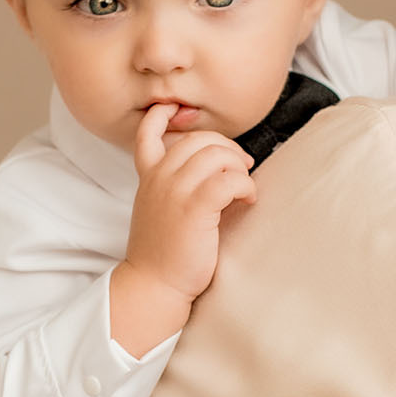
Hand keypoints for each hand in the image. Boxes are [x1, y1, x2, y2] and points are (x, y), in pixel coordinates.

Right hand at [111, 102, 257, 354]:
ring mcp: (175, 190)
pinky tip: (248, 200)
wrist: (154, 284)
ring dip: (239, 167)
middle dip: (228, 148)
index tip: (179, 111)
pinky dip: (245, 185)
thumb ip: (178, 184)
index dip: (162, 115)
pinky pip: (230, 179)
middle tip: (242, 167)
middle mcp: (159, 177)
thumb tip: (218, 167)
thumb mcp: (161, 210)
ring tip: (245, 188)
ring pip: (217, 155)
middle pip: (200, 139)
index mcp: (148, 176)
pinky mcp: (195, 207)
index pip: (147, 133)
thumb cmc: (164, 252)